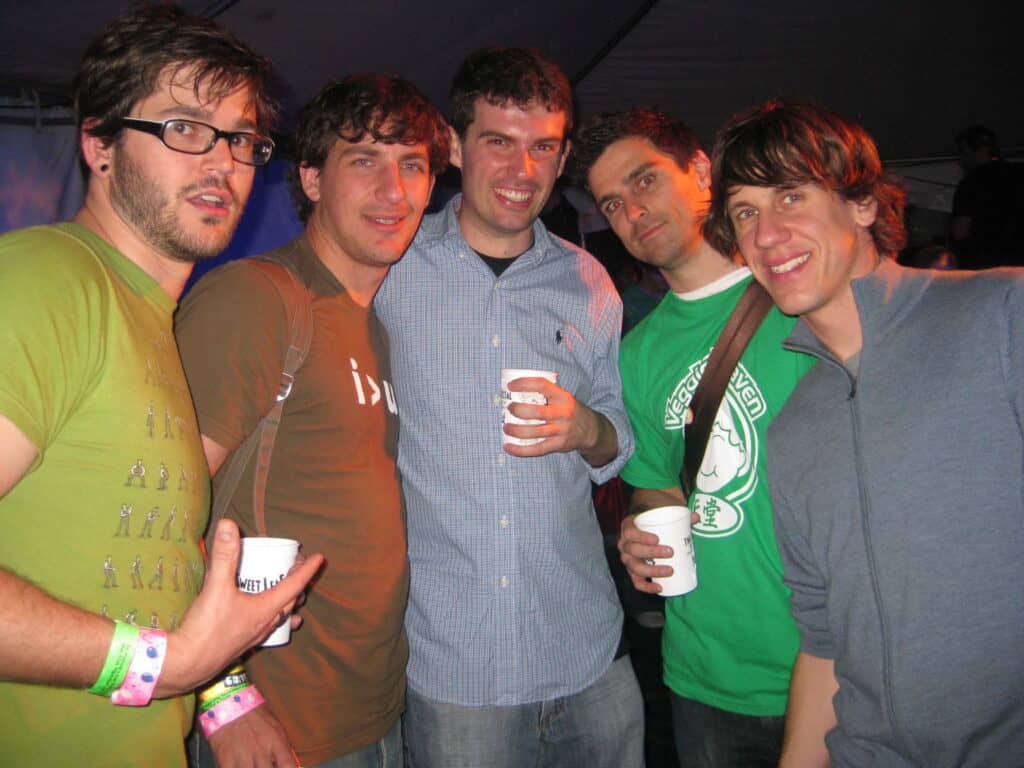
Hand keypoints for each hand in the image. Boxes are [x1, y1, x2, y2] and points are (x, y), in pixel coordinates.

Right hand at [156, 519, 323, 696]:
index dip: (307, 570)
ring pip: (280, 617)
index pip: (294, 586)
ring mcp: (254, 636)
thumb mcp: (215, 587)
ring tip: (291, 593)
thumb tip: (229, 525)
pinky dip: (272, 617)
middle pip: (290, 601)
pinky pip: (266, 628)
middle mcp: (265, 624)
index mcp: (265, 609)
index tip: (319, 558)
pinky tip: (263, 616)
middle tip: (298, 566)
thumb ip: (224, 556)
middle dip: (298, 583)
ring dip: (288, 603)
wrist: (187, 664)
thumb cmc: (206, 628)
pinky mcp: (241, 644)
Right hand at [207, 704, 297, 767]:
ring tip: (253, 764)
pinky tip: (240, 766)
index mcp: (276, 741)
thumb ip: (283, 747)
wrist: (228, 700)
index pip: (288, 765)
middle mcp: (261, 751)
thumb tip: (291, 764)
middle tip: (264, 765)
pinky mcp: (225, 760)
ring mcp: (242, 756)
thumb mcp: (275, 726)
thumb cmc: (255, 713)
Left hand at [503, 376, 602, 458]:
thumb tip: (518, 388)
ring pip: (533, 432)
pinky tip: (508, 446)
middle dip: (517, 410)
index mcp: (563, 397)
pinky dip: (520, 449)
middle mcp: (563, 413)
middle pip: (535, 412)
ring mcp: (561, 431)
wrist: (590, 429)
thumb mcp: (563, 397)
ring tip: (505, 427)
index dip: (524, 384)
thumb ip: (547, 392)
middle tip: (508, 408)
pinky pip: (536, 449)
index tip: (510, 385)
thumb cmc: (569, 410)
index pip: (542, 385)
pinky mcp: (558, 445)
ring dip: (515, 430)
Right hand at [617, 513, 674, 593]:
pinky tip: (659, 588)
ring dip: (652, 571)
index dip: (641, 537)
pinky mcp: (633, 573)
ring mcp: (627, 560)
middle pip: (634, 550)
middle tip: (670, 552)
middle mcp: (624, 544)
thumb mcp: (662, 516)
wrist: (646, 532)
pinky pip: (637, 582)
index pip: (630, 532)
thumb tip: (696, 517)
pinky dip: (647, 587)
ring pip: (635, 567)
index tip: (657, 539)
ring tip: (670, 570)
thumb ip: (679, 515)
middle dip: (652, 553)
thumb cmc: (654, 523)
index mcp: (628, 528)